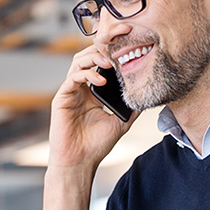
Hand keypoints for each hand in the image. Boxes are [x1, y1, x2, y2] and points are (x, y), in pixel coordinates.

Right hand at [48, 45, 137, 172]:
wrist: (80, 162)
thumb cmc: (96, 145)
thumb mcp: (121, 122)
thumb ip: (132, 107)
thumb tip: (148, 95)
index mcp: (92, 92)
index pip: (100, 64)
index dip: (111, 54)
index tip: (127, 48)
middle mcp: (80, 89)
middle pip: (87, 57)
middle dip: (102, 48)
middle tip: (118, 47)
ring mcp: (70, 92)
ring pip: (78, 62)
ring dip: (94, 58)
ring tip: (110, 62)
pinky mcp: (62, 98)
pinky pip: (72, 78)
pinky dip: (86, 75)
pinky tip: (101, 81)